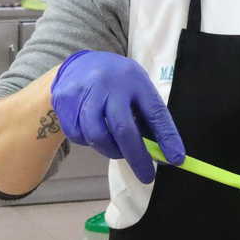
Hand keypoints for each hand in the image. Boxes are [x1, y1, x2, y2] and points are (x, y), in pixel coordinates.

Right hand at [51, 51, 184, 182]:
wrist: (78, 64)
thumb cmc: (117, 84)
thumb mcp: (138, 91)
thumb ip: (149, 120)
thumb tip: (165, 156)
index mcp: (133, 80)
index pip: (154, 111)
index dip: (166, 137)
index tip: (176, 160)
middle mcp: (108, 84)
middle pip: (122, 128)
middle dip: (137, 157)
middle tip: (146, 175)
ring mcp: (83, 92)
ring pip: (97, 136)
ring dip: (110, 150)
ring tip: (116, 145)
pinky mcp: (64, 101)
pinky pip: (78, 136)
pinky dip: (89, 141)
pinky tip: (93, 129)